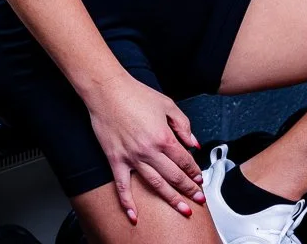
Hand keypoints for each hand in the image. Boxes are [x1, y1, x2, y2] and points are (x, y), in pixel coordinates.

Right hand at [85, 73, 205, 224]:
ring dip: (171, 199)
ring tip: (183, 209)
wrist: (107, 90)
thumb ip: (183, 124)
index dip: (194, 172)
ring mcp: (132, 157)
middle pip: (174, 176)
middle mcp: (149, 150)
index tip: (199, 178)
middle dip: (190, 189)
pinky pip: (122, 186)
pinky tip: (135, 216)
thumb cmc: (135, 93)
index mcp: (163, 136)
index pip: (184, 161)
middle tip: (198, 198)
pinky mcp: (116, 160)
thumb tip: (193, 143)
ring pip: (156, 185)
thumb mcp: (167, 104)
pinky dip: (128, 203)